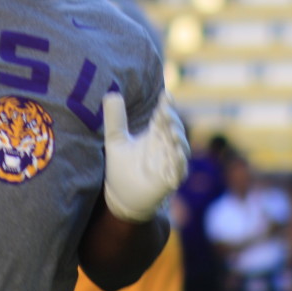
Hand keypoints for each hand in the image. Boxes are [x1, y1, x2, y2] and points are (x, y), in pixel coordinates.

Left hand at [102, 91, 189, 221]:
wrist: (121, 197)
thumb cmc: (121, 168)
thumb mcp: (115, 140)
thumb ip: (114, 119)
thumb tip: (110, 93)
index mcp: (154, 134)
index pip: (163, 116)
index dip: (166, 106)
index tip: (165, 95)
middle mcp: (165, 146)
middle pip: (174, 128)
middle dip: (172, 119)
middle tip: (164, 112)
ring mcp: (169, 162)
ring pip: (180, 147)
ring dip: (178, 138)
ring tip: (170, 131)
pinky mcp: (170, 179)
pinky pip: (179, 169)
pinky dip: (179, 161)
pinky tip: (177, 153)